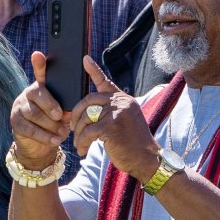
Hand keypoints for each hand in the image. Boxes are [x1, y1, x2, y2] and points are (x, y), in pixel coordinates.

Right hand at [8, 51, 68, 169]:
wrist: (38, 145)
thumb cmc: (54, 124)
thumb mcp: (62, 114)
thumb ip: (66, 109)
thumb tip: (69, 111)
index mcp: (42, 88)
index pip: (41, 73)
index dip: (39, 64)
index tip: (38, 55)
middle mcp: (28, 94)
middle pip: (37, 94)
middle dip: (51, 105)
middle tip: (61, 116)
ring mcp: (19, 107)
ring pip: (34, 113)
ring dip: (51, 125)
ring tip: (61, 132)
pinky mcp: (15, 122)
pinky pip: (30, 128)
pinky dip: (45, 136)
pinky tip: (55, 140)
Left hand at [69, 57, 158, 179]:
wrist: (147, 160)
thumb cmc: (132, 143)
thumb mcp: (124, 121)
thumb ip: (110, 111)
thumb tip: (88, 108)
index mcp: (124, 99)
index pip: (105, 82)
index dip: (94, 70)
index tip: (84, 59)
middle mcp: (121, 103)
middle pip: (88, 101)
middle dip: (76, 115)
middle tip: (72, 128)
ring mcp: (116, 114)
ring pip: (86, 117)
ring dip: (78, 132)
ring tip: (79, 143)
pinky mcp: (111, 127)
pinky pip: (87, 132)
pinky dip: (82, 142)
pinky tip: (82, 150)